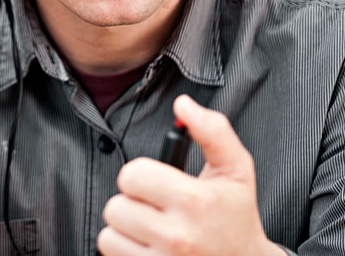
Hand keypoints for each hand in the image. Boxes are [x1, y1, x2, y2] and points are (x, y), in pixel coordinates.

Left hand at [97, 95, 284, 255]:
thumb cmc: (236, 216)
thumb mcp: (236, 170)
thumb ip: (212, 130)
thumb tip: (183, 103)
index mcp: (194, 201)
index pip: (132, 175)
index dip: (141, 176)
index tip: (157, 183)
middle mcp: (177, 236)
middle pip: (116, 206)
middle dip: (132, 203)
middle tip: (156, 208)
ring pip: (109, 233)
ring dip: (125, 229)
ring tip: (152, 228)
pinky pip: (111, 254)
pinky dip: (124, 249)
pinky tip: (148, 247)